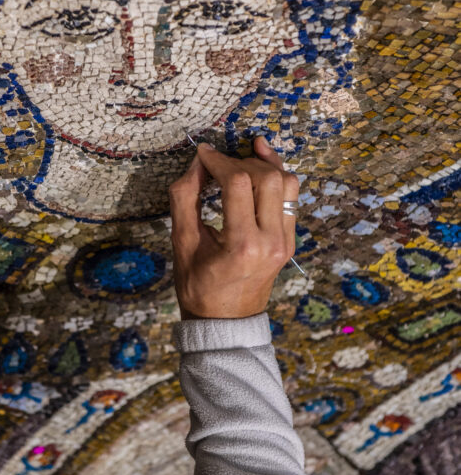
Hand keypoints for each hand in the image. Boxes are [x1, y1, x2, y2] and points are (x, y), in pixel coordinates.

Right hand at [169, 136, 298, 319]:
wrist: (225, 321)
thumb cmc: (198, 287)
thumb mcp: (182, 243)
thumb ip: (185, 198)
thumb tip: (197, 163)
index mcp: (242, 245)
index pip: (237, 183)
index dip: (219, 161)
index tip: (203, 153)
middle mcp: (271, 241)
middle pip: (268, 178)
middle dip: (240, 162)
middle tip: (218, 163)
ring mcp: (286, 241)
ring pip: (287, 183)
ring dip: (265, 165)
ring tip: (244, 156)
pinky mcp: (290, 240)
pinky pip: (291, 198)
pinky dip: (276, 178)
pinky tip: (261, 166)